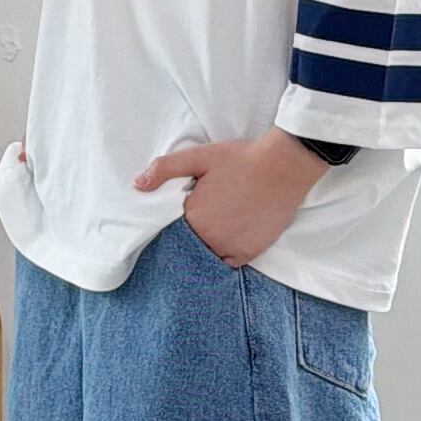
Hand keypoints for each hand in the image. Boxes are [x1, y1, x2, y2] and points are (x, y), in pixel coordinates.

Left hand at [134, 127, 329, 266]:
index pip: (171, 231)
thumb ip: (165, 169)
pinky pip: (228, 264)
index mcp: (192, 216)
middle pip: (188, 246)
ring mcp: (229, 248)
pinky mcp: (250, 253)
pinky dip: (224, 257)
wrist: (282, 168)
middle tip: (196, 225)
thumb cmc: (240, 160)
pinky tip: (224, 245)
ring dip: (204, 250)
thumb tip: (137, 185)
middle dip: (187, 239)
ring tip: (210, 235)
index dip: (172, 225)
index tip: (177, 219)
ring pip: (206, 257)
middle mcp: (208, 238)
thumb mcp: (199, 157)